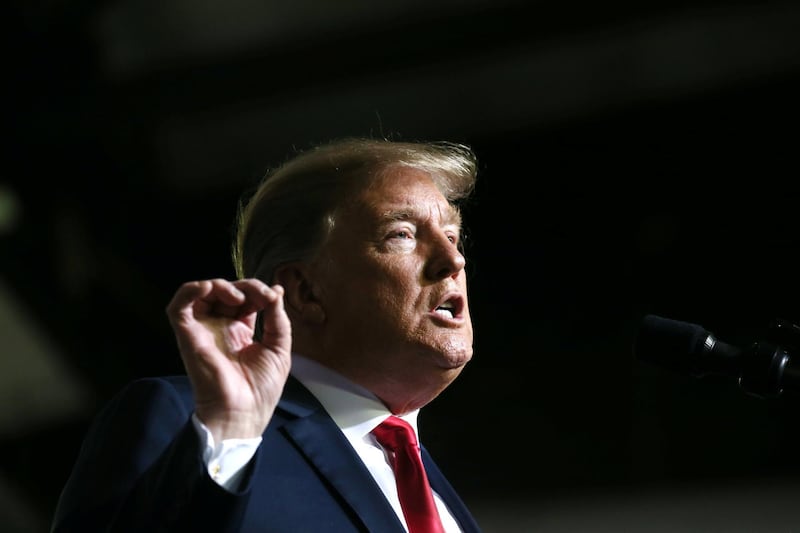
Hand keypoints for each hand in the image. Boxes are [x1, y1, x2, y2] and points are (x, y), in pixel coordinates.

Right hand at [166, 278, 291, 440]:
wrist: (244, 412)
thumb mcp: (278, 348)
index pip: (245, 298)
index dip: (258, 291)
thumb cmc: (261, 388)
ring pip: (202, 293)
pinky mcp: (188, 335)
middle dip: (246, 286)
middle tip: (262, 296)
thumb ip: (277, 318)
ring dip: (221, 285)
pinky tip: (207, 287)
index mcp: (241, 331)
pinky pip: (178, 307)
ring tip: (239, 297)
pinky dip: (189, 291)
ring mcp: (203, 330)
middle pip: (226, 292)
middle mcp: (220, 327)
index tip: (273, 296)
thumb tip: (276, 290)